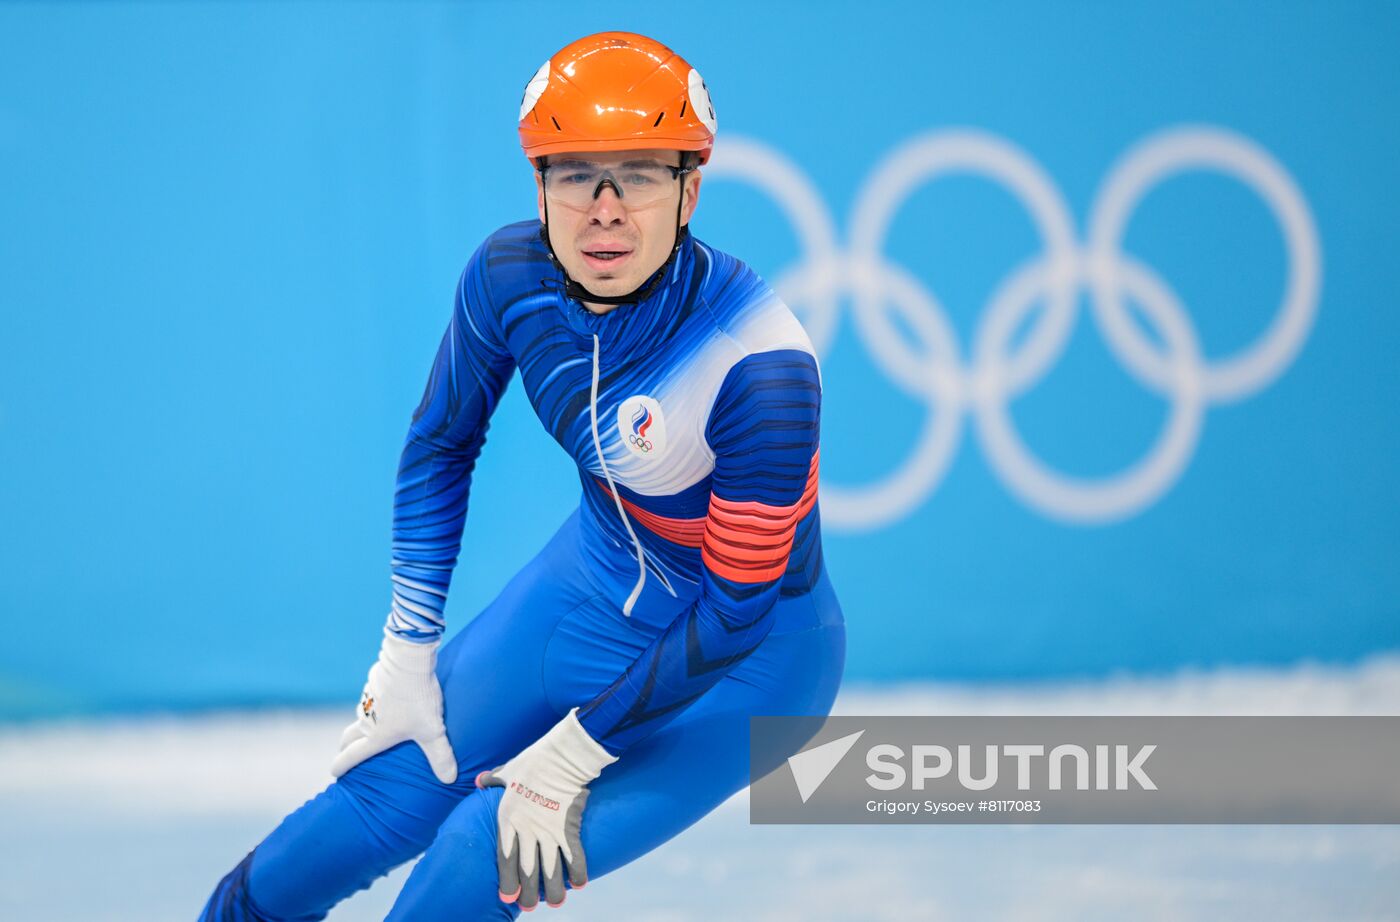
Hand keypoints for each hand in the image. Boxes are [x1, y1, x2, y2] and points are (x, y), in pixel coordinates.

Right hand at [331, 629, 457, 783]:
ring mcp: (368, 700)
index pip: (352, 755)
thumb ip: (440, 755)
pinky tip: (387, 700)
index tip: (334, 772)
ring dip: (362, 723)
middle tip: (345, 752)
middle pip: (348, 736)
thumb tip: (450, 779)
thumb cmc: (419, 700)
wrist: (409, 661)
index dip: (342, 766)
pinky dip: (375, 703)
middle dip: (345, 747)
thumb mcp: (433, 731)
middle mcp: (366, 720)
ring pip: (361, 715)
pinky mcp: (373, 682)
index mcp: (376, 736)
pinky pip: (371, 697)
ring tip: (374, 727)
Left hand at [475, 708, 617, 909]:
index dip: (506, 880)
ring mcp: (549, 830)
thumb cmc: (533, 762)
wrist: (562, 756)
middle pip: (526, 870)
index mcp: (508, 818)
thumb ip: (492, 779)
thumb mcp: (507, 770)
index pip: (504, 857)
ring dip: (553, 890)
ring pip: (551, 869)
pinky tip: (580, 884)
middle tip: (530, 906)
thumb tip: (479, 780)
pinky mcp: (569, 827)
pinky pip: (574, 855)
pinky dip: (578, 872)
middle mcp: (527, 829)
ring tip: (555, 903)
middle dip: (528, 893)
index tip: (508, 897)